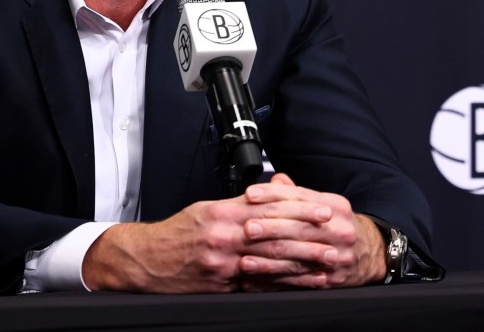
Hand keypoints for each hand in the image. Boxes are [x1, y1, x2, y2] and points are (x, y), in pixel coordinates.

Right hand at [81, 173, 384, 292]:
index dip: (301, 207)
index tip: (325, 208)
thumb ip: (239, 205)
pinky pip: (258, 285)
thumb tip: (268, 198)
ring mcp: (224, 263)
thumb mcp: (206, 209)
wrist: (145, 260)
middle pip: (276, 234)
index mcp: (222, 212)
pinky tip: (303, 285)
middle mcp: (225, 235)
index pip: (269, 206)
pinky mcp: (222, 285)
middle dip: (311, 234)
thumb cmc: (176, 234)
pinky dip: (284, 285)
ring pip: (271, 261)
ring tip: (329, 262)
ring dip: (305, 262)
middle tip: (337, 234)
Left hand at [236, 173, 385, 290]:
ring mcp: (337, 256)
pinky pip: (298, 283)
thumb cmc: (339, 226)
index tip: (250, 195)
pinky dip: (274, 283)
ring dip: (268, 262)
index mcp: (334, 206)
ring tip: (245, 262)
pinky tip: (256, 282)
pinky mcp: (332, 279)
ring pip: (298, 258)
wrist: (371, 253)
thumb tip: (275, 179)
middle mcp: (338, 230)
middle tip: (246, 228)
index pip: (300, 197)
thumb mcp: (325, 204)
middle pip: (299, 227)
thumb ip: (297, 194)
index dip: (272, 195)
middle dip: (270, 228)